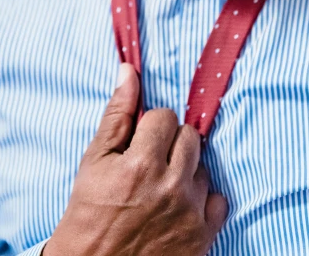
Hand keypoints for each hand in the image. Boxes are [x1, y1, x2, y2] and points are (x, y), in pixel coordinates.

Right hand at [43, 63, 227, 255]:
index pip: (166, 117)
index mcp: (142, 164)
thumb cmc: (89, 212)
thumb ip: (117, 113)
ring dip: (185, 172)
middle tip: (150, 164)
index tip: (139, 143)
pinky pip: (219, 200)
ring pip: (203, 167)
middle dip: (170, 144)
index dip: (151, 127)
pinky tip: (179, 207)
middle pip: (190, 136)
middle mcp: (171, 186)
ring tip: (160, 190)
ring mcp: (190, 213)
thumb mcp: (95, 160)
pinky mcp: (203, 237)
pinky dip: (202, 201)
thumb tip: (129, 71)